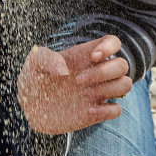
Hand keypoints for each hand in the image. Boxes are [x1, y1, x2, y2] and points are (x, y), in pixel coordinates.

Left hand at [17, 35, 132, 134]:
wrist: (29, 109)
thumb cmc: (34, 81)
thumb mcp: (33, 64)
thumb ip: (45, 58)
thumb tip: (64, 69)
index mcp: (85, 56)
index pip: (113, 43)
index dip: (110, 47)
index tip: (93, 57)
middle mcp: (97, 73)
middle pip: (122, 65)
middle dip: (104, 72)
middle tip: (78, 80)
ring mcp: (98, 93)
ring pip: (125, 85)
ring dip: (109, 89)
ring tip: (84, 94)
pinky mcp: (96, 113)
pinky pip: (116, 110)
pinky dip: (108, 110)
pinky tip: (88, 110)